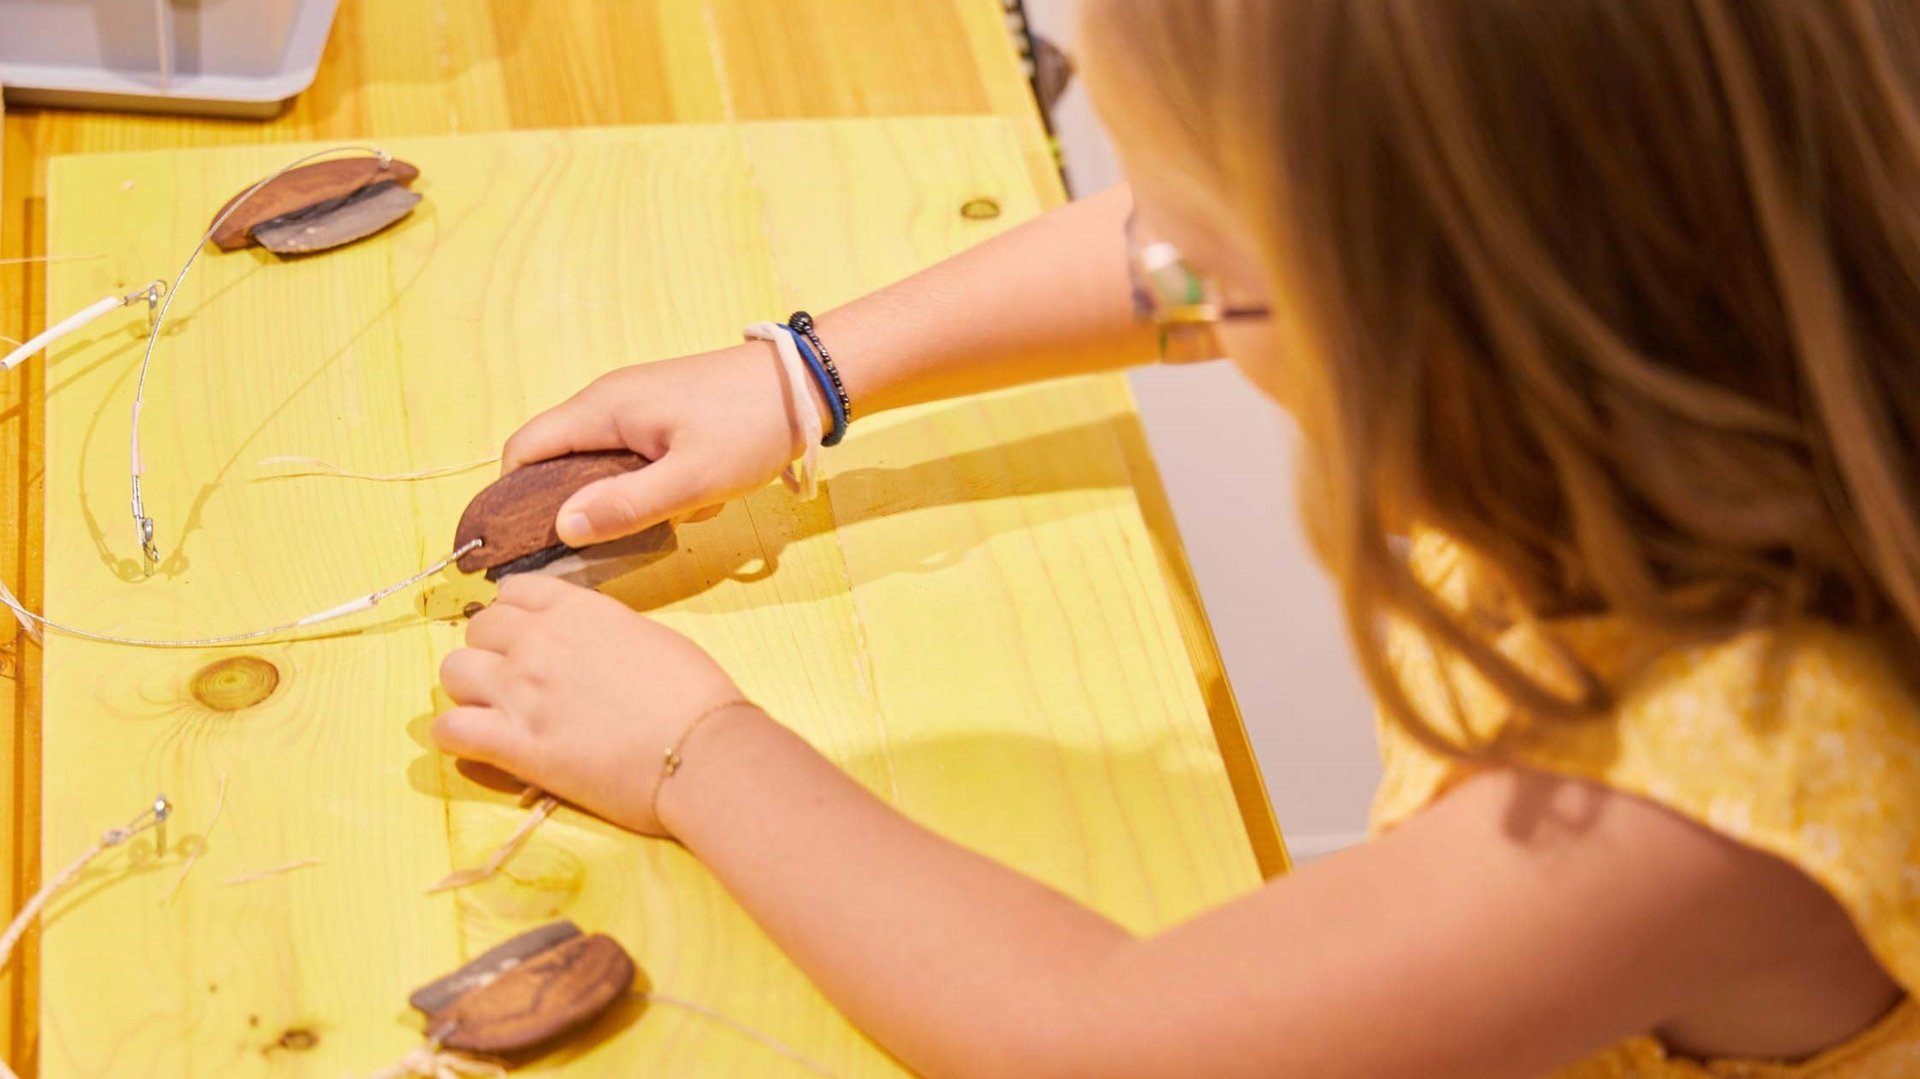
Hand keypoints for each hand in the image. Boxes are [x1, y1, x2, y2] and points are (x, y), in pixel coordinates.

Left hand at [433, 575, 752, 835]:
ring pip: (453, 673)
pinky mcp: (515, 745)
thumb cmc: (695, 694)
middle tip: (515, 681)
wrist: (702, 749)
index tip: (526, 637)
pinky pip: (449, 731)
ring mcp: (521, 691)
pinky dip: (457, 737)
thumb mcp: (649, 636)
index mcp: (576, 609)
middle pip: (476, 630)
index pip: (513, 591)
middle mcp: (539, 641)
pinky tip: (480, 746)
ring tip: (494, 712)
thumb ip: (603, 631)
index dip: (515, 615)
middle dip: (490, 652)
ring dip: (469, 690)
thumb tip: (589, 647)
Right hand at [502, 341, 824, 547]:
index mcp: (602, 409)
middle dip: (572, 504)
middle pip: (557, 459)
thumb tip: (563, 528)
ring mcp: (636, 405)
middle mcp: (608, 401)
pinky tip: (692, 498)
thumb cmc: (750, 426)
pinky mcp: (663, 415)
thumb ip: (626, 506)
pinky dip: (654, 484)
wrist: (806, 384)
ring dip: (624, 497)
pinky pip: (635, 458)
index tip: (516, 543)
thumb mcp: (691, 480)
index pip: (524, 450)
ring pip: (601, 463)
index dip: (508, 496)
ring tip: (666, 517)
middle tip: (598, 546)